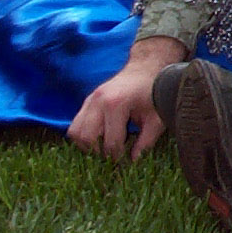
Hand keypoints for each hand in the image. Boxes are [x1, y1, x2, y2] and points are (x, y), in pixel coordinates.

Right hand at [66, 35, 187, 161]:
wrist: (145, 70)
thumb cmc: (153, 94)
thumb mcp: (156, 119)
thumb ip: (146, 142)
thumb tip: (134, 162)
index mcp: (117, 105)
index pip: (110, 142)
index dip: (118, 157)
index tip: (126, 162)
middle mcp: (98, 102)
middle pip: (87, 139)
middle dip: (99, 153)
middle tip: (113, 157)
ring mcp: (89, 100)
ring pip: (75, 132)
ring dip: (87, 145)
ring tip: (105, 147)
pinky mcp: (86, 101)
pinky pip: (75, 125)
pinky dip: (83, 136)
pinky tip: (100, 138)